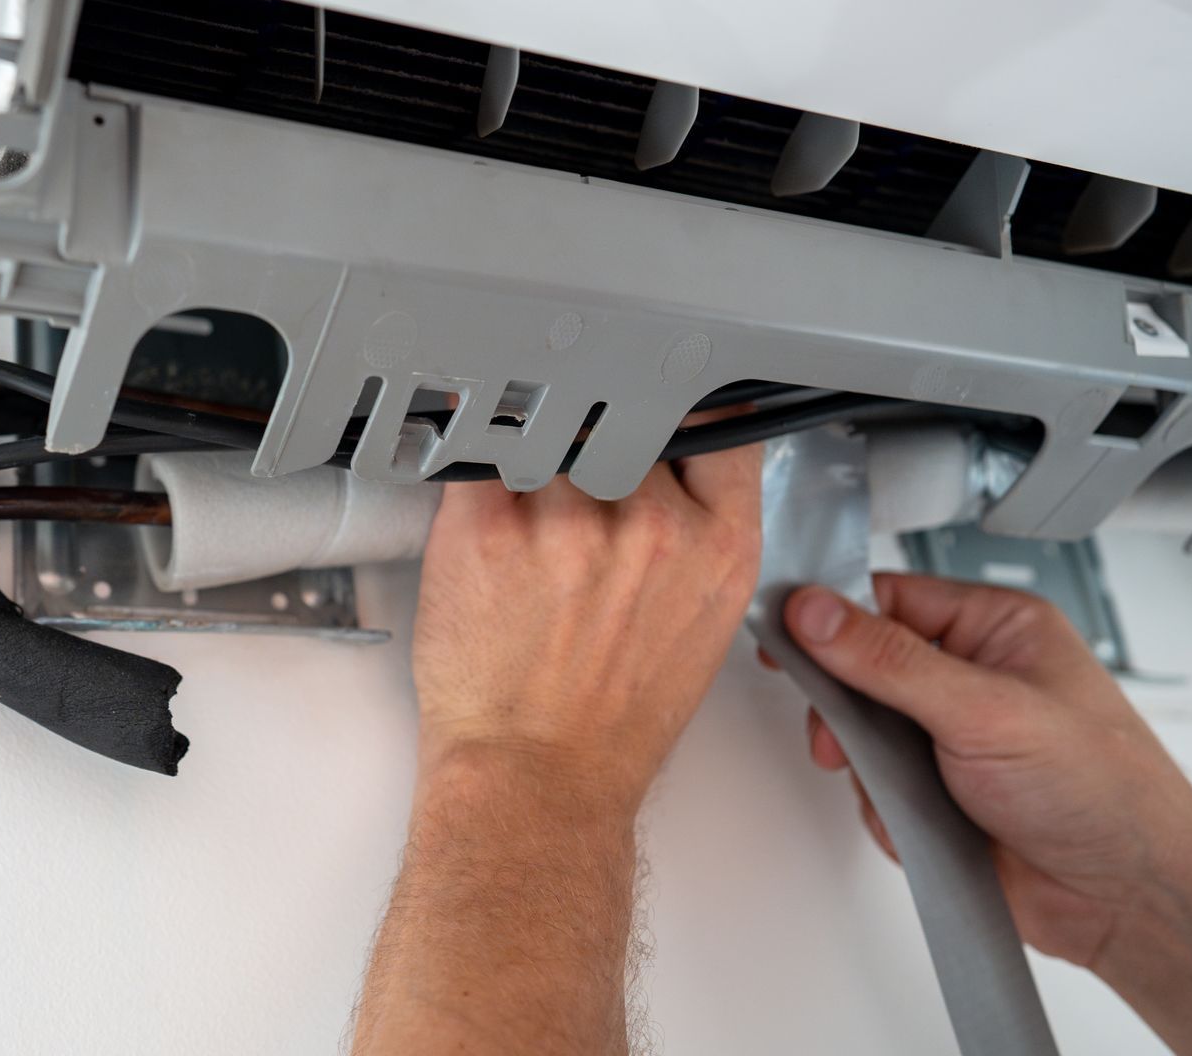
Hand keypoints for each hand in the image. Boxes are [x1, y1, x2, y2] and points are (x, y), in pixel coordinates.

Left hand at [412, 445, 762, 817]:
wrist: (538, 778)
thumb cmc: (613, 718)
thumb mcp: (699, 620)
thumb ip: (697, 530)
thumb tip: (669, 463)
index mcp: (719, 545)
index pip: (720, 423)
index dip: (683, 412)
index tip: (657, 414)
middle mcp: (652, 524)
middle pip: (624, 422)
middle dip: (597, 450)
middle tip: (573, 506)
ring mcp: (570, 521)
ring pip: (549, 436)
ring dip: (532, 463)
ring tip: (526, 532)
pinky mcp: (490, 526)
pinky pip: (476, 455)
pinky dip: (471, 469)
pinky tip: (480, 515)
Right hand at [780, 574, 1191, 967]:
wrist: (1132, 902)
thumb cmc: (1104, 792)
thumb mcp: (984, 709)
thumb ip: (888, 659)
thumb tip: (815, 610)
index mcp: (995, 627)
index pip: (886, 598)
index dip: (830, 617)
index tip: (784, 638)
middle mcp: (973, 675)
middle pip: (862, 667)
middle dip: (846, 709)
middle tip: (836, 736)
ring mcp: (955, 737)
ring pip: (863, 733)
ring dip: (869, 767)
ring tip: (904, 792)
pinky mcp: (942, 794)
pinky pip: (876, 787)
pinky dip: (887, 810)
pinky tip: (926, 825)